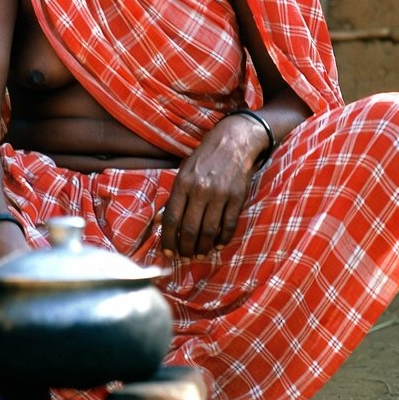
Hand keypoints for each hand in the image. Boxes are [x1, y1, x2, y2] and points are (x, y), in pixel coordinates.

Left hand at [159, 115, 264, 259]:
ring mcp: (220, 195)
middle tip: (186, 257)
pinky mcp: (237, 198)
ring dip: (203, 247)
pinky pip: (229, 225)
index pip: (171, 218)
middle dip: (186, 249)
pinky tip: (217, 245)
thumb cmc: (204, 159)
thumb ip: (175, 196)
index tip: (168, 252)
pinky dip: (223, 239)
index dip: (168, 239)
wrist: (233, 142)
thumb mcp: (184, 172)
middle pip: (190, 229)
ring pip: (209, 231)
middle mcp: (200, 190)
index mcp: (183, 183)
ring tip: (200, 254)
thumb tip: (161, 221)